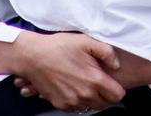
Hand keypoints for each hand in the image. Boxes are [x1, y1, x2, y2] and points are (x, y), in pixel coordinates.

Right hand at [14, 50, 150, 95]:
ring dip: (90, 98)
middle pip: (105, 104)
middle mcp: (85, 94)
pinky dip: (76, 100)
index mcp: (94, 80)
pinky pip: (76, 108)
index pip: (118, 96)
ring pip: (90, 107)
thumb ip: (106, 52)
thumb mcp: (85, 41)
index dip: (116, 88)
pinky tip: (71, 86)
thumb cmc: (58, 47)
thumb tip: (116, 65)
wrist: (32, 56)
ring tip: (82, 82)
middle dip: (104, 94)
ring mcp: (72, 101)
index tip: (110, 81)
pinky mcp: (61, 105)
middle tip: (95, 80)